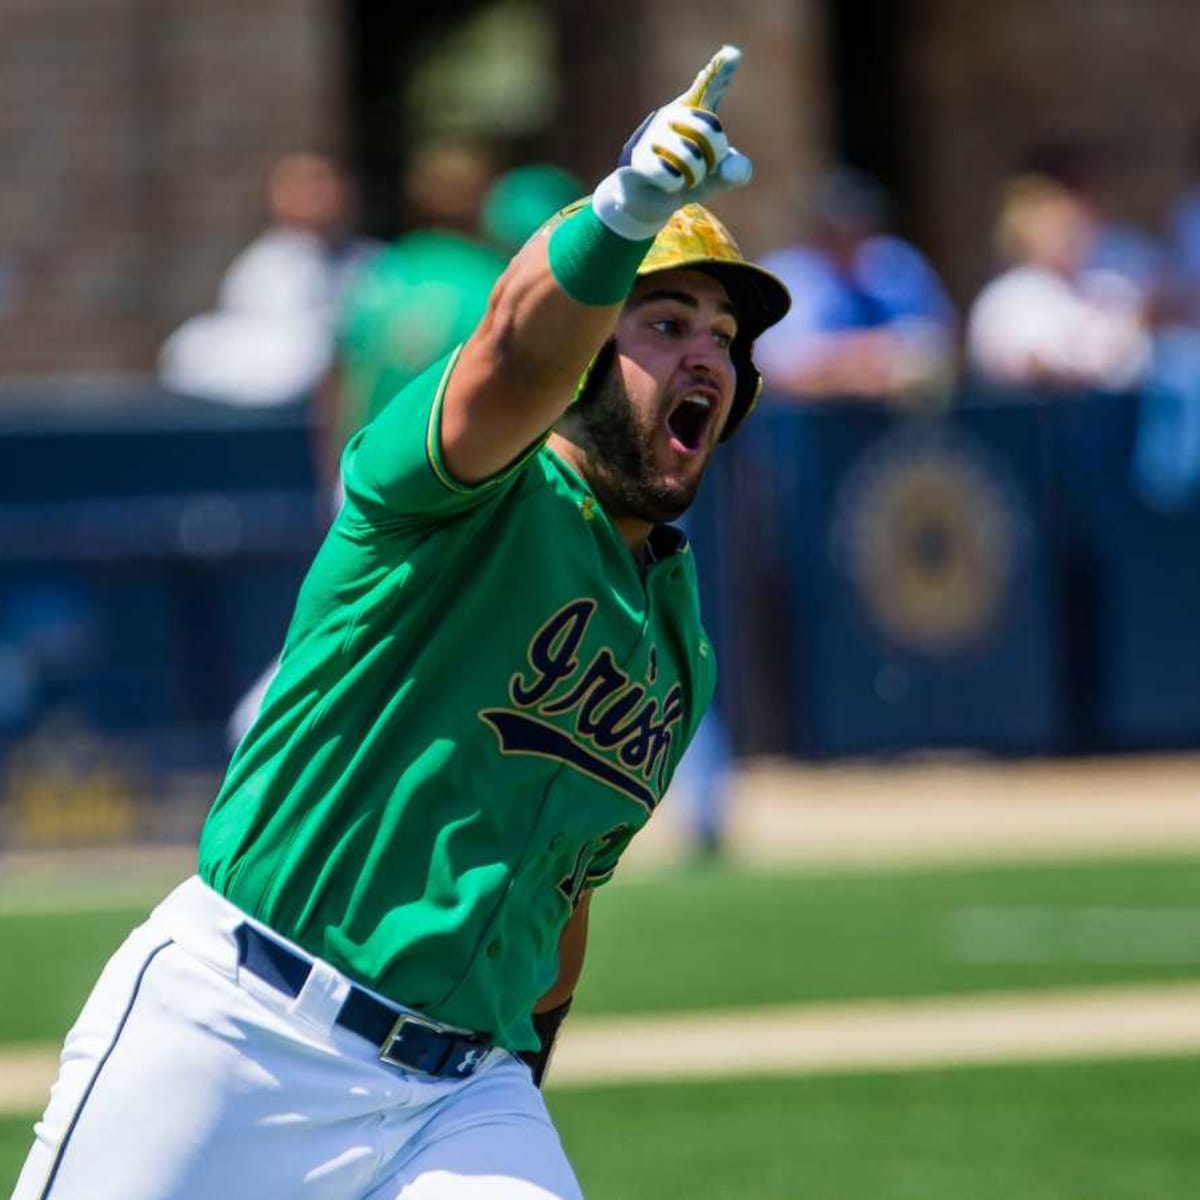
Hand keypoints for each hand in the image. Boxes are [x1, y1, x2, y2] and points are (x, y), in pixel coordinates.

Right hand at [593, 45, 753, 239]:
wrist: (650, 201)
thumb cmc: (686, 181)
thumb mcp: (717, 179)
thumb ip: (736, 172)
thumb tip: (733, 167)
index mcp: (693, 112)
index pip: (709, 89)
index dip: (721, 71)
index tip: (732, 53)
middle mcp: (671, 116)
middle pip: (708, 127)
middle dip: (715, 154)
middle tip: (709, 166)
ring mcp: (652, 134)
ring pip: (689, 156)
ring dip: (695, 176)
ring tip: (686, 178)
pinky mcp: (638, 157)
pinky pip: (669, 174)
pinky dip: (675, 185)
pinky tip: (669, 183)